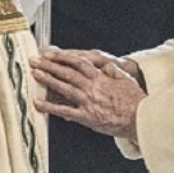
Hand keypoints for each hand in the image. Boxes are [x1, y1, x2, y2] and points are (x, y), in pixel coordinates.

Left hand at [30, 48, 144, 140]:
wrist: (138, 119)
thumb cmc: (134, 101)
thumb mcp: (126, 80)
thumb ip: (114, 71)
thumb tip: (106, 66)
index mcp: (100, 77)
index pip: (78, 62)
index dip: (62, 57)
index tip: (51, 54)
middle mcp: (91, 87)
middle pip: (66, 72)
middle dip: (49, 65)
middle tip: (35, 61)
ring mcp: (87, 101)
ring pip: (63, 87)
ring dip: (47, 80)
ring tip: (34, 74)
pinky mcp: (85, 116)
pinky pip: (64, 110)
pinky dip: (50, 107)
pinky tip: (38, 103)